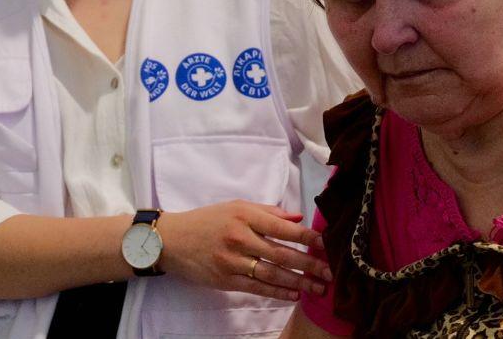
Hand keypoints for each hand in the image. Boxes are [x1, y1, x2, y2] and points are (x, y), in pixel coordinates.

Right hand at [156, 200, 332, 301]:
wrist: (172, 240)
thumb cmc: (207, 220)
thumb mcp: (236, 207)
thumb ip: (268, 212)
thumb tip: (299, 217)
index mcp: (245, 216)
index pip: (283, 228)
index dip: (308, 237)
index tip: (327, 245)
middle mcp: (239, 238)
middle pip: (282, 254)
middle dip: (310, 265)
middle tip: (330, 273)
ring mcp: (231, 261)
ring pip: (271, 274)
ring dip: (298, 282)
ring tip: (317, 288)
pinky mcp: (225, 280)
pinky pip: (256, 287)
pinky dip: (277, 292)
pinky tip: (293, 294)